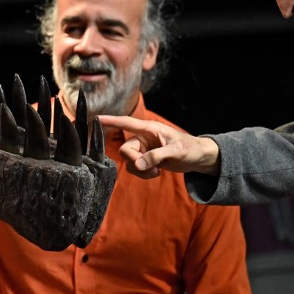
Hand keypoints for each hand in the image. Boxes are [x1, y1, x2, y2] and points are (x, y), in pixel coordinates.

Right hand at [97, 115, 220, 178]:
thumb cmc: (190, 149)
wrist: (198, 158)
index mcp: (149, 129)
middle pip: (125, 150)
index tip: (95, 119)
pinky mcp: (146, 159)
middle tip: (150, 169)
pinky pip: (135, 168)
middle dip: (135, 162)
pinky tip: (156, 172)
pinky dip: (143, 174)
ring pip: (129, 162)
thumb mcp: (176, 152)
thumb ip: (156, 157)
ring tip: (157, 172)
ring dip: (141, 171)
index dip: (110, 121)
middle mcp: (143, 138)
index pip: (126, 122)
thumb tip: (139, 165)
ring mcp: (143, 149)